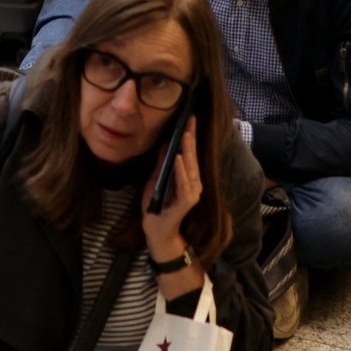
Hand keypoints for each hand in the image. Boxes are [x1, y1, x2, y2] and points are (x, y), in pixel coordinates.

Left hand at [141, 122, 202, 261]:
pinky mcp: (186, 202)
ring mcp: (192, 193)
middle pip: (192, 156)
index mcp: (188, 177)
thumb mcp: (156, 179)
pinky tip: (178, 158)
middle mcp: (194, 183)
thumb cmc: (157, 206)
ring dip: (187, 150)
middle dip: (191, 136)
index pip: (190, 152)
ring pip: (190, 167)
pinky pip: (183, 184)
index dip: (190, 134)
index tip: (189, 117)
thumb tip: (164, 143)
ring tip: (185, 133)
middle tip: (190, 118)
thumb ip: (161, 164)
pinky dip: (180, 170)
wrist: (157, 232)